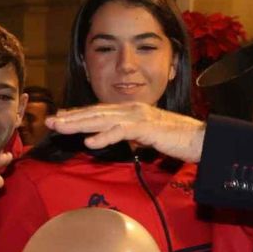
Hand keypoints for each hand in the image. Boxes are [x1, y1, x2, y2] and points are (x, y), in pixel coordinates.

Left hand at [45, 103, 205, 162]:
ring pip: (103, 119)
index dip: (80, 113)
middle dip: (71, 117)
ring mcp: (140, 117)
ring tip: (59, 127)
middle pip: (96, 112)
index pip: (101, 111)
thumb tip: (125, 140)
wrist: (203, 139)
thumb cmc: (179, 139)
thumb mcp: (151, 136)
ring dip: (79, 124)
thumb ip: (136, 135)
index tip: (61, 117)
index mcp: (134, 110)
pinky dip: (104, 136)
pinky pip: (121, 132)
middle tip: (49, 121)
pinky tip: (89, 142)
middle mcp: (134, 109)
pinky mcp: (147, 128)